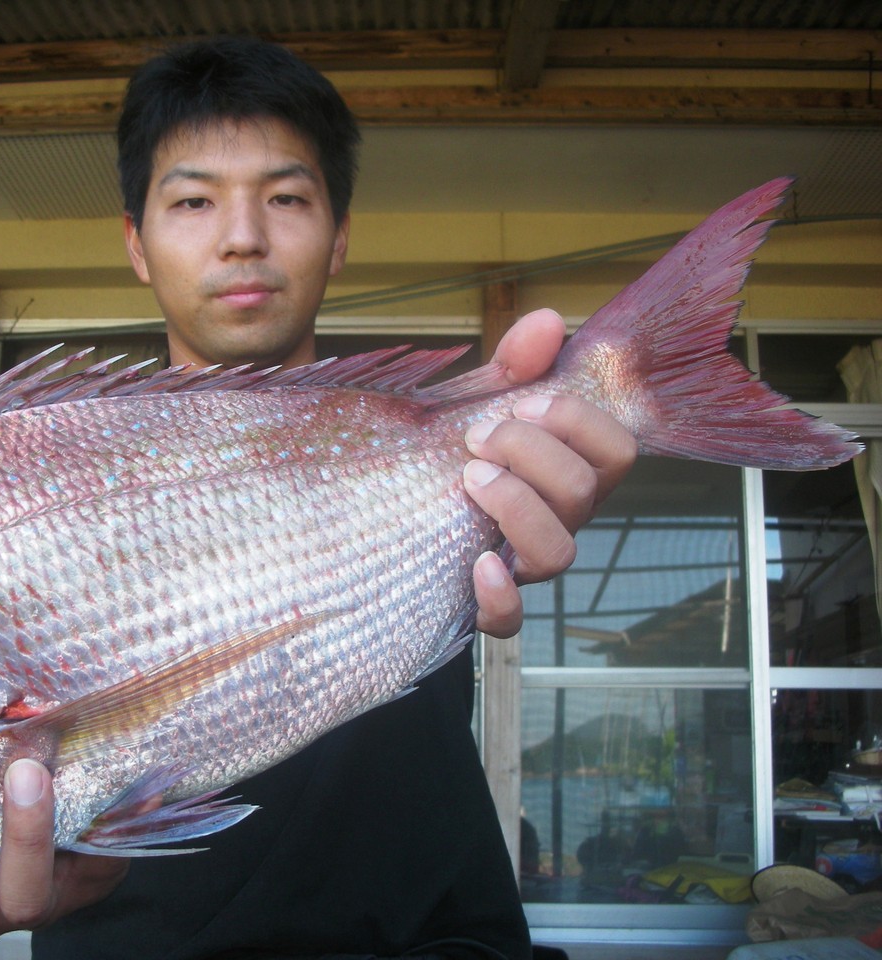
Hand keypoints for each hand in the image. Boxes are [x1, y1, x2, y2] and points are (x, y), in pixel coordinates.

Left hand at [464, 308, 636, 637]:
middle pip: (587, 493)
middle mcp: (557, 519)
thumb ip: (511, 368)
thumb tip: (547, 320)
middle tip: (478, 437)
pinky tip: (476, 565)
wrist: (389, 520)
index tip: (524, 402)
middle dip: (534, 452)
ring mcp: (522, 564)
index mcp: (568, 471)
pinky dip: (499, 597)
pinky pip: (510, 621)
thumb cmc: (447, 455)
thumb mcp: (473, 404)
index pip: (617, 451)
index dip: (577, 421)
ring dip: (519, 506)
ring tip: (471, 477)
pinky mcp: (482, 604)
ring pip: (558, 552)